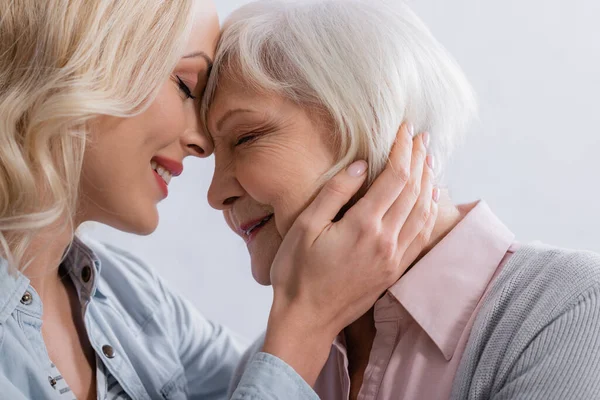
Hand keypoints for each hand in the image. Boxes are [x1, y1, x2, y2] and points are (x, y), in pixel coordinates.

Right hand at [263, 123, 436, 384]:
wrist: (307, 319)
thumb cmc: (297, 273)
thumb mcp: (305, 226)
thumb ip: (335, 192)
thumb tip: (362, 165)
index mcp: (363, 226)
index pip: (395, 177)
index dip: (402, 149)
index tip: (404, 129)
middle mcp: (386, 241)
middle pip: (414, 190)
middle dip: (418, 159)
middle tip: (420, 137)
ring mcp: (394, 258)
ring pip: (423, 212)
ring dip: (428, 182)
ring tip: (429, 160)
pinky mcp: (395, 270)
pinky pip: (422, 235)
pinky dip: (430, 212)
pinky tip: (430, 200)